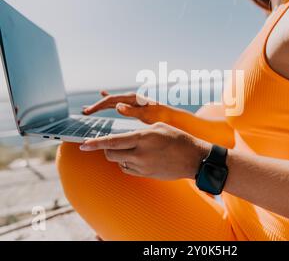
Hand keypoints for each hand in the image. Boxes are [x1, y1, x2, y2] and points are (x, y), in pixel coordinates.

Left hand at [79, 122, 211, 180]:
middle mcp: (140, 154)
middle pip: (110, 154)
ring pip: (118, 162)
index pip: (112, 142)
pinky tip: (135, 157)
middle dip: (105, 149)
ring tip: (128, 148)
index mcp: (142, 138)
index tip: (82, 144)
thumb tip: (124, 136)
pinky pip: (128, 170)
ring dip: (117, 156)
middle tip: (109, 143)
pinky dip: (126, 163)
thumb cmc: (179, 139)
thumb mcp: (158, 127)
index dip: (94, 143)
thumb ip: (139, 130)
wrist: (194, 159)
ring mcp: (142, 167)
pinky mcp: (146, 175)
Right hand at [82, 90, 174, 124]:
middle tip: (84, 112)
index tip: (89, 112)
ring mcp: (133, 101)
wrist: (173, 117)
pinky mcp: (135, 106)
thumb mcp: (147, 115)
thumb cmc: (162, 116)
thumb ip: (133, 111)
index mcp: (133, 98)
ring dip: (101, 105)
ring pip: (112, 102)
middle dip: (97, 106)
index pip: (111, 100)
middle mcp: (132, 98)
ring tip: (89, 109)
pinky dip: (109, 101)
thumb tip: (117, 106)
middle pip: (110, 100)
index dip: (99, 105)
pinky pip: (118, 103)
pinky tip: (104, 95)